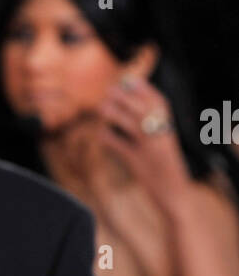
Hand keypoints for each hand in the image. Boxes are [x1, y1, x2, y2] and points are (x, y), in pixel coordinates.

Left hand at [97, 78, 191, 213]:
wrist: (175, 196)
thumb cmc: (167, 171)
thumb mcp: (165, 147)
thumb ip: (155, 130)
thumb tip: (132, 111)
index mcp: (169, 131)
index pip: (160, 104)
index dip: (145, 90)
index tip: (131, 80)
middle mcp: (162, 138)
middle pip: (143, 110)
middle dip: (126, 97)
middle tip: (109, 91)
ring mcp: (151, 151)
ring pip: (132, 125)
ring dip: (115, 114)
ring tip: (102, 108)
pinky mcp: (138, 165)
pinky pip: (120, 147)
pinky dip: (109, 139)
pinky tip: (100, 135)